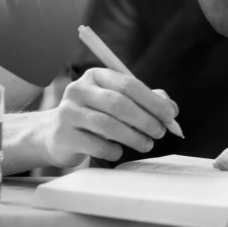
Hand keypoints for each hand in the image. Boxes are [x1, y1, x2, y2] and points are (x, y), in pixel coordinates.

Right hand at [41, 68, 178, 167]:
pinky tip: (119, 151)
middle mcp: (79, 89)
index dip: (152, 100)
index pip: (128, 84)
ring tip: (147, 144)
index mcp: (96, 76)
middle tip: (160, 132)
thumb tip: (171, 110)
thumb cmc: (95, 115)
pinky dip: (113, 150)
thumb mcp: (119, 102)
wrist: (56, 134)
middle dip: (145, 119)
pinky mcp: (63, 135)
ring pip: (107, 124)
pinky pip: (95, 144)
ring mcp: (68, 111)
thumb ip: (146, 101)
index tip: (169, 115)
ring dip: (133, 137)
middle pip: (118, 103)